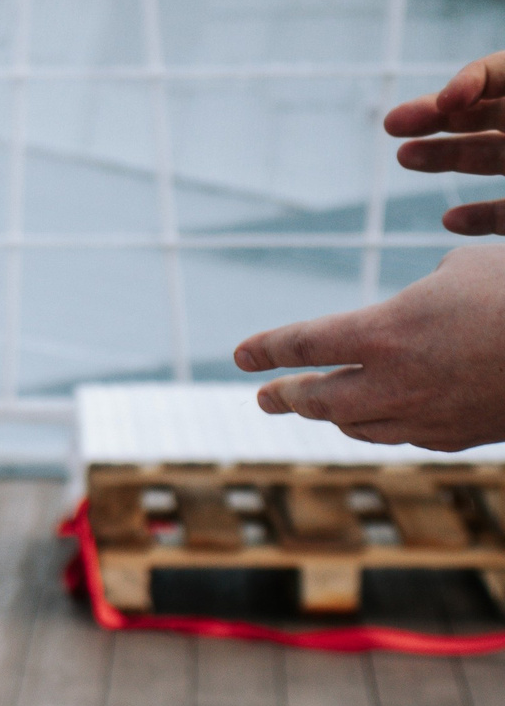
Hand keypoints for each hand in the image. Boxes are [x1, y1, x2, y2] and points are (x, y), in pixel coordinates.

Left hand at [234, 246, 504, 450]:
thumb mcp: (466, 269)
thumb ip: (428, 286)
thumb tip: (426, 293)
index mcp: (381, 331)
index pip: (302, 344)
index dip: (266, 350)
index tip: (239, 356)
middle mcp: (391, 382)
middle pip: (318, 398)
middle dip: (288, 395)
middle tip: (268, 395)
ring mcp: (422, 416)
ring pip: (356, 424)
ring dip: (330, 415)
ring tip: (315, 408)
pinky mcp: (455, 437)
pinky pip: (401, 435)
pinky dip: (380, 425)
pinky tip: (376, 420)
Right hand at [384, 50, 504, 235]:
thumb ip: (502, 89)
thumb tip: (452, 99)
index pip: (500, 72)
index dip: (471, 81)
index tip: (444, 102)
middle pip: (482, 114)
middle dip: (434, 116)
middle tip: (391, 124)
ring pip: (489, 158)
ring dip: (444, 156)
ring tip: (404, 157)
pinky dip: (478, 217)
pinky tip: (450, 219)